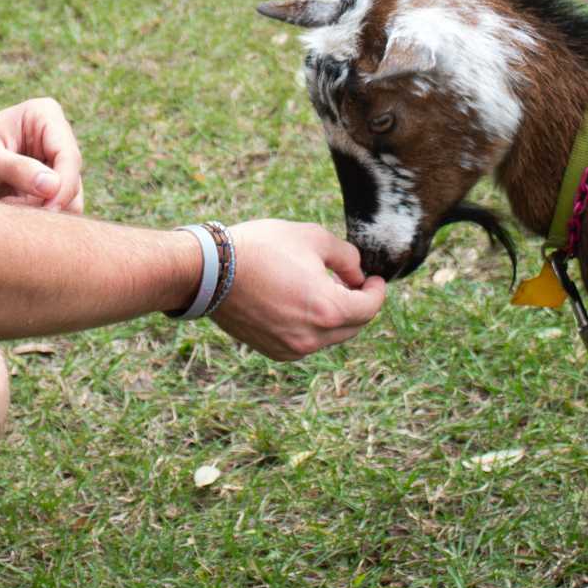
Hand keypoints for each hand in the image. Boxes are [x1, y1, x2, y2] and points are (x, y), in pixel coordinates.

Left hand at [0, 98, 83, 211]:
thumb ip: (16, 169)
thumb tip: (53, 186)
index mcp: (44, 115)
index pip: (69, 156)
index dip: (62, 186)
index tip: (46, 210)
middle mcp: (56, 135)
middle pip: (72, 178)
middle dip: (48, 200)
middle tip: (12, 207)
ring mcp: (55, 159)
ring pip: (70, 196)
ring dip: (41, 209)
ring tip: (6, 204)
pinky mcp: (50, 180)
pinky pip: (57, 205)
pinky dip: (37, 213)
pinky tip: (9, 206)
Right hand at [212, 219, 385, 360]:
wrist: (211, 271)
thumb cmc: (262, 248)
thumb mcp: (313, 237)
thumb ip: (346, 257)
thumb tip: (357, 275)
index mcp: (328, 310)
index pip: (370, 308)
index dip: (376, 291)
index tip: (373, 279)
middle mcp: (313, 337)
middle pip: (353, 326)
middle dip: (357, 304)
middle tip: (350, 282)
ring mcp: (292, 348)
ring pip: (330, 336)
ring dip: (334, 316)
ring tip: (320, 288)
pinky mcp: (274, 350)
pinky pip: (306, 341)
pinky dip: (311, 325)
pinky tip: (298, 302)